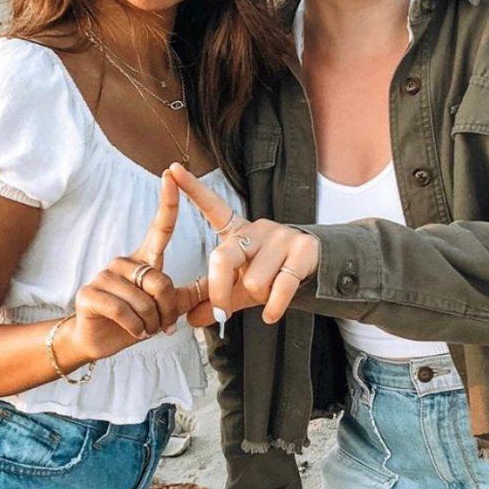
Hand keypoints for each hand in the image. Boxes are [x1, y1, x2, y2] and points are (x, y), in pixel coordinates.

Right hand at [62, 170, 203, 362]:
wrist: (99, 340)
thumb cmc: (136, 320)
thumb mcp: (169, 306)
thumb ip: (192, 293)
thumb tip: (221, 282)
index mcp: (145, 259)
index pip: (159, 227)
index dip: (167, 202)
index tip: (170, 174)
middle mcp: (124, 262)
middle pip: (161, 282)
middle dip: (166, 311)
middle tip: (160, 325)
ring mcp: (104, 275)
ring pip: (144, 301)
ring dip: (150, 323)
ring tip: (143, 328)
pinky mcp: (89, 294)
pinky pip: (123, 311)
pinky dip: (134, 328)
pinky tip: (132, 332)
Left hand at [169, 163, 318, 326]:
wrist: (315, 269)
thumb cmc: (270, 275)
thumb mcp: (238, 287)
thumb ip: (214, 300)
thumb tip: (189, 318)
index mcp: (237, 232)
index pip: (212, 207)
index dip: (192, 189)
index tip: (172, 170)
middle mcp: (257, 229)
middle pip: (223, 258)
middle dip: (219, 291)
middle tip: (221, 312)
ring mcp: (281, 238)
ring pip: (253, 281)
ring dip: (259, 297)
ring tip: (269, 292)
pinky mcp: (302, 251)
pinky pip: (280, 288)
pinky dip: (273, 308)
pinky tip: (271, 315)